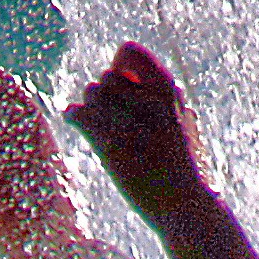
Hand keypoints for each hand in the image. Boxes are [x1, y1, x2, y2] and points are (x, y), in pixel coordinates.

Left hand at [61, 41, 215, 211]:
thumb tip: (123, 73)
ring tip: (96, 123)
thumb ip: (160, 97)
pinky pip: (79, 114)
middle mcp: (152, 101)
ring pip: (91, 93)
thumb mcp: (181, 122)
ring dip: (89, 106)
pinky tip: (74, 120)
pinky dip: (73, 116)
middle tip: (106, 113)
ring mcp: (134, 122)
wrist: (185, 205)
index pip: (129, 53)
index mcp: (169, 91)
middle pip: (106, 77)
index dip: (119, 67)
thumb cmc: (181, 166)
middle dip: (102, 93)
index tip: (120, 86)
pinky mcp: (113, 145)